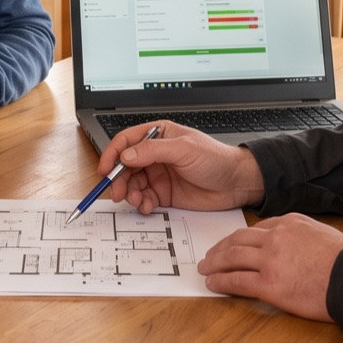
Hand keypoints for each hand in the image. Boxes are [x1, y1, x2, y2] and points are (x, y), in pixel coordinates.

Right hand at [96, 121, 263, 213]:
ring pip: (132, 184)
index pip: (126, 142)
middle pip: (125, 166)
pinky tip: (147, 206)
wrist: (236, 183)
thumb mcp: (183, 149)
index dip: (112, 154)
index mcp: (158, 136)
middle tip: (118, 192)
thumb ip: (152, 151)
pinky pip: (144, 199)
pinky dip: (142, 204)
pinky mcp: (164, 194)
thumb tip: (125, 155)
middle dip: (118, 179)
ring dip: (130, 194)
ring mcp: (158, 175)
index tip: (105, 169)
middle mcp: (155, 155)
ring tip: (137, 201)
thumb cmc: (215, 158)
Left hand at [195, 214, 342, 320]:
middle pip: (238, 239)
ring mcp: (270, 260)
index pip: (257, 228)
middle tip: (209, 254)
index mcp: (290, 223)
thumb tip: (292, 246)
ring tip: (205, 268)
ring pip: (232, 257)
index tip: (232, 243)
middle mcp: (276, 237)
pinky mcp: (269, 284)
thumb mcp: (322, 235)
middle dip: (220, 247)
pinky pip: (236, 280)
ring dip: (214, 262)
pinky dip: (221, 280)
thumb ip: (301, 236)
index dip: (240, 238)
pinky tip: (213, 283)